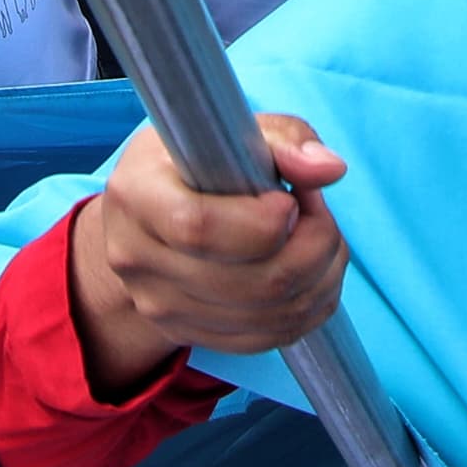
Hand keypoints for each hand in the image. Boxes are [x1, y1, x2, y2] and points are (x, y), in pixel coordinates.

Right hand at [72, 113, 350, 383]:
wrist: (147, 217)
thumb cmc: (193, 162)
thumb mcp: (229, 130)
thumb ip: (285, 140)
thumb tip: (329, 169)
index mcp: (137, 194)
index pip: (199, 228)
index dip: (264, 222)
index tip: (291, 199)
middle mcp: (137, 258)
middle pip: (249, 282)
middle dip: (312, 246)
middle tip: (319, 212)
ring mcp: (159, 305)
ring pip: (269, 314)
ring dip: (320, 277)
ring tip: (323, 237)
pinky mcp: (187, 333)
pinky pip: (268, 337)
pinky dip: (308, 307)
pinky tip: (314, 273)